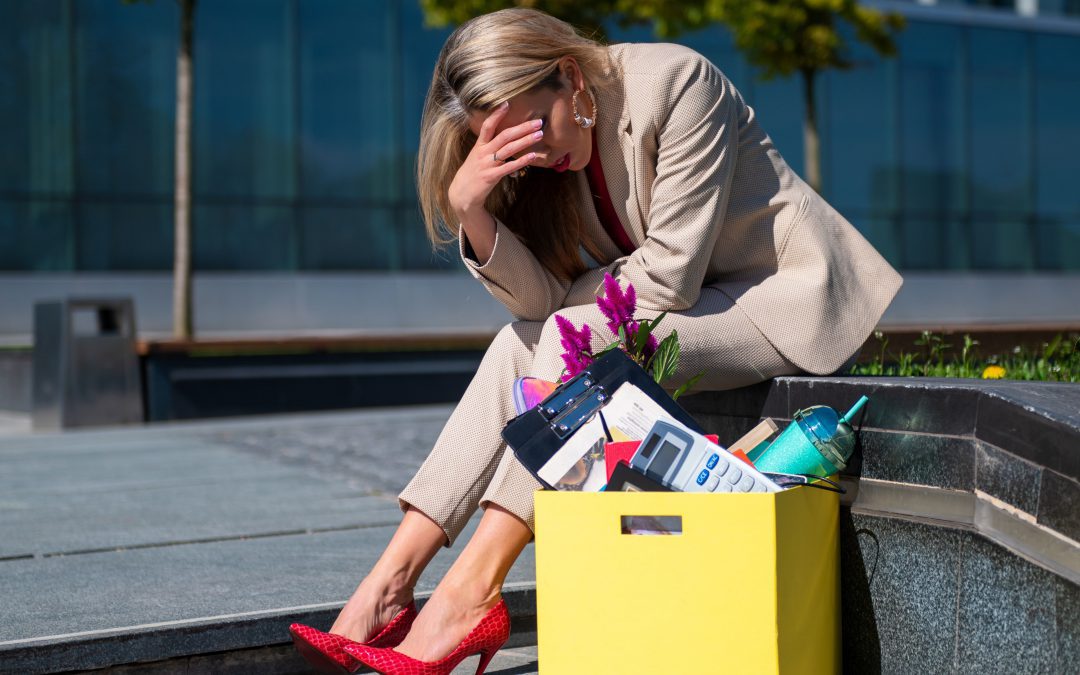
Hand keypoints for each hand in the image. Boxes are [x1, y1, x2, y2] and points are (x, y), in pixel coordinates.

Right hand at [448, 103, 545, 219]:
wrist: (461, 194)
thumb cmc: (472, 174)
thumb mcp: (477, 157)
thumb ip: (489, 147)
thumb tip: (506, 138)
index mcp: (479, 146)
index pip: (487, 126)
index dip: (496, 115)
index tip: (507, 104)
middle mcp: (483, 152)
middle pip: (504, 136)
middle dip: (522, 128)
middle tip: (538, 122)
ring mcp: (487, 164)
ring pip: (508, 149)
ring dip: (525, 141)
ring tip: (539, 135)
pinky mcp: (491, 176)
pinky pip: (509, 167)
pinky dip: (521, 161)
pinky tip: (532, 156)